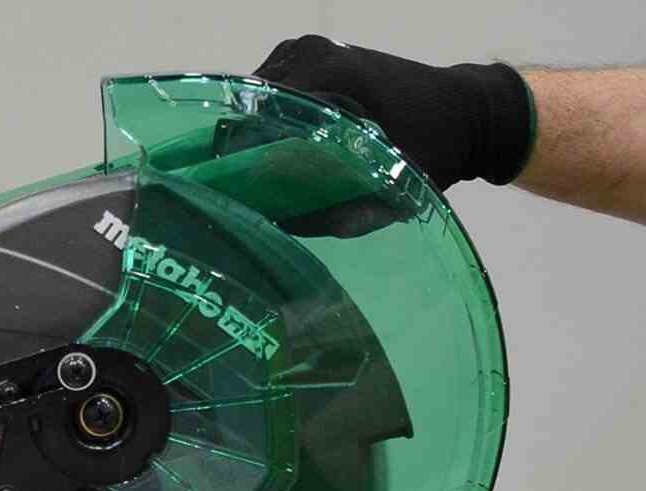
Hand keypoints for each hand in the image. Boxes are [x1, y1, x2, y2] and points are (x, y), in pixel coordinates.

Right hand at [255, 35, 533, 191]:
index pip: (256, 117)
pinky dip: (272, 116)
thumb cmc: (434, 150)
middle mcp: (312, 53)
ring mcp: (309, 47)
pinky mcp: (315, 53)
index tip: (236, 192)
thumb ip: (338, 213)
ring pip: (258, 97)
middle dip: (245, 145)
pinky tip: (277, 147)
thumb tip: (281, 227)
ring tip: (259, 171)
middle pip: (251, 105)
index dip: (240, 158)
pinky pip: (274, 88)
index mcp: (328, 76)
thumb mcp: (388, 189)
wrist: (469, 113)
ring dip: (256, 131)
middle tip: (246, 188)